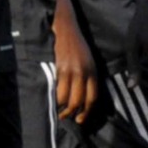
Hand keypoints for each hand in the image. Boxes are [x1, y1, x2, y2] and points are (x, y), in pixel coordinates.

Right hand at [50, 5, 98, 123]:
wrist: (65, 29)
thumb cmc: (76, 46)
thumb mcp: (87, 61)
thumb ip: (88, 77)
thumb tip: (82, 97)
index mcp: (93, 71)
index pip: (93, 97)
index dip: (87, 111)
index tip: (81, 119)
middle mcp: (85, 73)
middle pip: (80, 100)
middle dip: (74, 113)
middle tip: (68, 118)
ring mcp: (72, 71)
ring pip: (68, 98)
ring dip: (63, 108)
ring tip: (60, 112)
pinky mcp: (60, 69)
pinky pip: (59, 89)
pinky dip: (57, 98)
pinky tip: (54, 101)